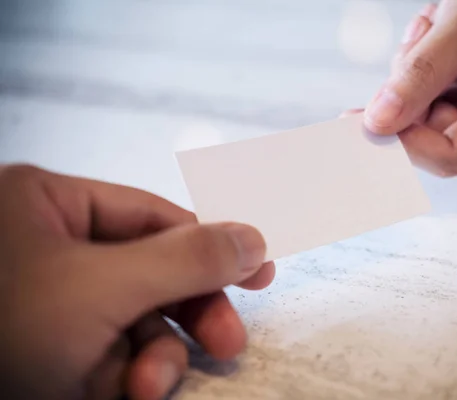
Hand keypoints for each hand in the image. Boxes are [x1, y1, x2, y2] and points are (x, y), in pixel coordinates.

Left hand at [0, 165, 275, 399]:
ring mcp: (51, 302)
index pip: (154, 216)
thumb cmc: (5, 325)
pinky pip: (111, 356)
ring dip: (155, 360)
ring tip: (150, 390)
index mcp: (50, 204)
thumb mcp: (102, 286)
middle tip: (229, 345)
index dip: (211, 245)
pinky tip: (128, 397)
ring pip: (135, 323)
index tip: (261, 272)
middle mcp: (52, 247)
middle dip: (187, 315)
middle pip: (151, 273)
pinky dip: (128, 379)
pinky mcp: (50, 350)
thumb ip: (186, 258)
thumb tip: (255, 237)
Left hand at [360, 0, 456, 175]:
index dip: (403, 138)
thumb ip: (421, 74)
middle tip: (422, 37)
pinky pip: (417, 107)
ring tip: (434, 31)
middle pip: (425, 140)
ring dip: (409, 74)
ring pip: (413, 121)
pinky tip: (433, 42)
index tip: (371, 113)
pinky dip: (413, 74)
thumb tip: (377, 124)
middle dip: (407, 91)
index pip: (448, 157)